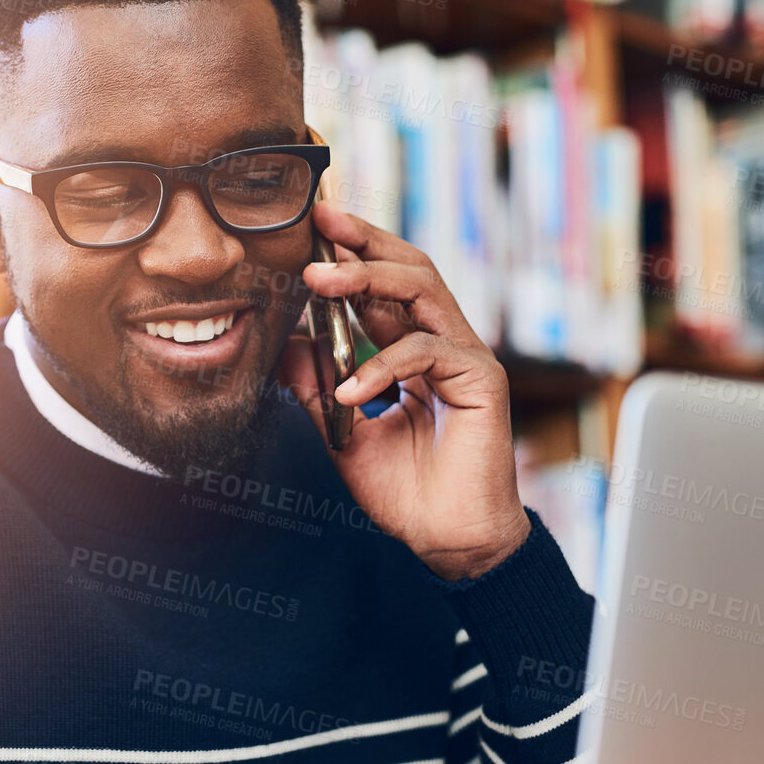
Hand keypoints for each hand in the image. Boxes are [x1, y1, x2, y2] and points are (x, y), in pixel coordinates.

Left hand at [278, 199, 529, 580]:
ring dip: (368, 278)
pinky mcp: (482, 380)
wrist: (449, 542)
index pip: (385, 286)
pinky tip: (349, 392)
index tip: (311, 229)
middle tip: (320, 222)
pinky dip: (381, 367)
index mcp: (416, 350)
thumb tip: (281, 345)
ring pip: (423, 290)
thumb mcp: (344, 434)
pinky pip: (425, 352)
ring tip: (319, 280)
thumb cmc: (406, 493)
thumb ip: (317, 388)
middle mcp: (445, 343)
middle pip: (411, 268)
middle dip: (365, 240)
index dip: (352, 254)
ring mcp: (467, 357)